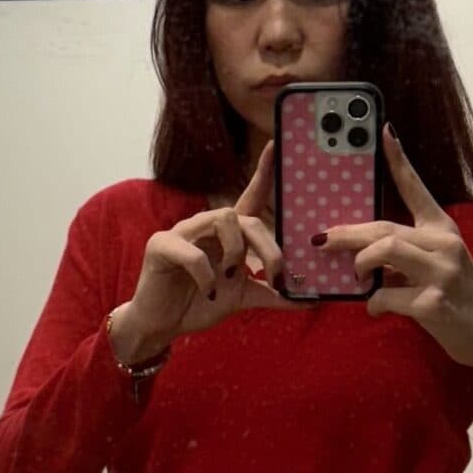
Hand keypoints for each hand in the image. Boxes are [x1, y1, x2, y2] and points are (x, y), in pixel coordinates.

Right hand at [111, 145, 293, 361]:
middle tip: (277, 276)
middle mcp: (205, 226)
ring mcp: (182, 233)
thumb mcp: (242, 298)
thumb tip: (311, 300)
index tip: (275, 147)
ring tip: (232, 277)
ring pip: (222, 219)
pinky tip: (209, 292)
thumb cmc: (198, 303)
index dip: (262, 173)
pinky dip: (208, 275)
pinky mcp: (161, 247)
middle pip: (245, 216)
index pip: (248, 198)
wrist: (162, 325)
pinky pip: (194, 254)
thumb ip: (272, 294)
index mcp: (225, 234)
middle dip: (268, 246)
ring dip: (236, 251)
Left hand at [324, 128, 472, 380]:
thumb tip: (365, 253)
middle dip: (348, 233)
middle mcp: (444, 244)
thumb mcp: (440, 266)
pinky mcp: (433, 303)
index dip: (399, 161)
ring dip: (361, 262)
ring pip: (386, 249)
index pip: (416, 189)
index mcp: (443, 230)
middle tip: (322, 240)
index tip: (384, 132)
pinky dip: (374, 304)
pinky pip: (387, 296)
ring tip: (355, 275)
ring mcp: (441, 272)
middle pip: (385, 227)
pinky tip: (376, 309)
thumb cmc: (460, 301)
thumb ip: (408, 254)